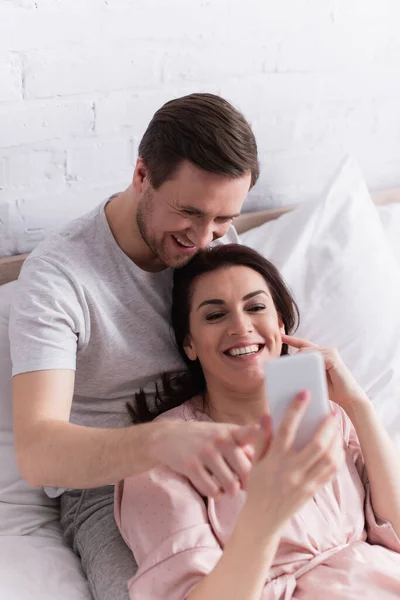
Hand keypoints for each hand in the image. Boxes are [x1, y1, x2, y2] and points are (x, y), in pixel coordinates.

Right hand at [151, 419, 259, 496]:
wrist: (167, 436)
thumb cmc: (202, 438)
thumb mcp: (223, 434)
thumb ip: (243, 445)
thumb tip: (260, 463)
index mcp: (231, 431)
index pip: (251, 433)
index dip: (264, 435)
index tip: (270, 440)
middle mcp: (220, 440)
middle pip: (247, 472)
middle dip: (245, 483)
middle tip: (239, 484)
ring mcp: (206, 453)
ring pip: (231, 486)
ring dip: (229, 491)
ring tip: (224, 485)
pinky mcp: (191, 466)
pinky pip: (212, 491)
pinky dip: (214, 494)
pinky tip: (211, 486)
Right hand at [244, 391, 344, 533]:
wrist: (262, 519)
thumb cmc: (257, 486)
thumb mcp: (254, 462)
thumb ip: (261, 439)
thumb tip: (266, 415)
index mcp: (274, 460)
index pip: (287, 429)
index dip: (296, 409)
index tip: (304, 394)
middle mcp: (291, 471)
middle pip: (317, 444)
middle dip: (327, 425)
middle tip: (332, 411)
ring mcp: (305, 483)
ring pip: (329, 458)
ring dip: (336, 440)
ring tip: (336, 427)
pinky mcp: (313, 491)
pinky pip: (331, 472)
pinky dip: (337, 456)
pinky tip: (336, 445)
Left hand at [281, 334, 367, 411]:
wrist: (348, 398)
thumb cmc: (331, 390)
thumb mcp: (313, 378)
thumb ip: (303, 372)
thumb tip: (287, 371)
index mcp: (320, 355)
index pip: (303, 344)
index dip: (292, 339)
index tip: (281, 336)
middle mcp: (326, 351)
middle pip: (304, 348)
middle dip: (294, 356)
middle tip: (284, 365)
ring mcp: (330, 353)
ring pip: (309, 352)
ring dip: (300, 361)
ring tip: (292, 370)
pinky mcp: (333, 359)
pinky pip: (317, 358)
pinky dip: (309, 364)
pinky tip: (305, 371)